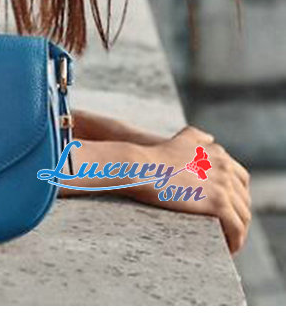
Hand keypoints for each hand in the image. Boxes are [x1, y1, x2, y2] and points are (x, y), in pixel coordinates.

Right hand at [131, 126, 251, 253]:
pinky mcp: (218, 203)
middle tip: (227, 229)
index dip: (236, 196)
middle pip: (243, 199)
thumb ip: (198, 138)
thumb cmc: (154, 156)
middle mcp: (226, 167)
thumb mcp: (181, 139)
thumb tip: (210, 138)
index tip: (227, 209)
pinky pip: (236, 228)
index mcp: (219, 154)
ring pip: (243, 216)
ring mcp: (223, 185)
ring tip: (227, 242)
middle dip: (238, 215)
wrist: (141, 167)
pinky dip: (236, 240)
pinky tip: (226, 248)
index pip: (241, 179)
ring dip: (239, 231)